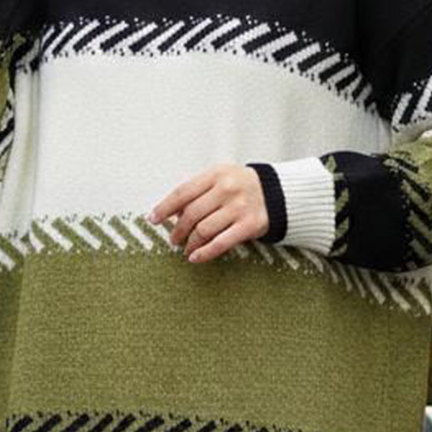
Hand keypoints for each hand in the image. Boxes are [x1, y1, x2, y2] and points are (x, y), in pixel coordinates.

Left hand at [147, 163, 269, 263]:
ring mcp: (239, 207)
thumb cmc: (241, 186)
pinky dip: (204, 252)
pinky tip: (194, 257)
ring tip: (185, 248)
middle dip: (178, 229)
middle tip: (173, 239)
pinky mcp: (250, 225)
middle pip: (191, 214)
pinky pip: (221, 243)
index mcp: (216, 174)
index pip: (183, 192)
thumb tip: (171, 213)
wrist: (277, 193)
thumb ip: (196, 191)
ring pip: (204, 230)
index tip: (153, 219)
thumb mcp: (219, 178)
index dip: (164, 207)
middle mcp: (227, 189)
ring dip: (190, 242)